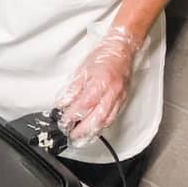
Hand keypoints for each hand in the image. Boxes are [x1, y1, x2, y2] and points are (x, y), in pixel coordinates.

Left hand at [53, 26, 139, 147]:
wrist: (122, 50)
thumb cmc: (103, 57)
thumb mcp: (83, 69)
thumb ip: (73, 88)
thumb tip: (64, 103)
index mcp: (101, 81)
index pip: (85, 104)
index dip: (73, 115)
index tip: (64, 121)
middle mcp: (112, 92)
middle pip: (97, 118)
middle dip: (83, 130)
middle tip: (72, 135)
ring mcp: (120, 97)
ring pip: (106, 120)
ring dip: (93, 131)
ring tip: (81, 136)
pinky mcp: (123, 100)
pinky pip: (113, 117)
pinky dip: (102, 125)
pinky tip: (94, 129)